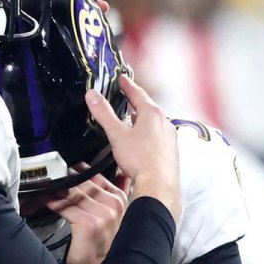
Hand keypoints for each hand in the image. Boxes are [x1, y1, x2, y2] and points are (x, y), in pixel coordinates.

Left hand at [46, 168, 129, 263]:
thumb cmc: (98, 247)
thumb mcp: (110, 217)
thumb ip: (112, 193)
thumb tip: (114, 171)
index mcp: (120, 199)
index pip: (95, 175)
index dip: (74, 172)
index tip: (58, 173)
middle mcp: (115, 204)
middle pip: (81, 182)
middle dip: (60, 181)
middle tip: (42, 180)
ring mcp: (104, 214)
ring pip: (71, 192)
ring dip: (51, 191)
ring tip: (37, 191)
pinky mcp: (90, 223)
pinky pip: (65, 205)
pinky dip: (49, 202)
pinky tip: (40, 201)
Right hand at [86, 74, 180, 220]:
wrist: (159, 184)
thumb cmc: (141, 160)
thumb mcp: (117, 134)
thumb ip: (104, 114)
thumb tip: (93, 96)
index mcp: (151, 114)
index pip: (137, 93)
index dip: (127, 85)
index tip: (122, 79)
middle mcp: (164, 122)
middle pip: (148, 106)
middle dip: (136, 101)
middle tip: (127, 95)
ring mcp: (169, 136)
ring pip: (154, 121)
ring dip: (143, 118)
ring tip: (133, 118)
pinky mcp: (170, 150)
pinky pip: (158, 135)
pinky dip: (149, 132)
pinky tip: (143, 141)